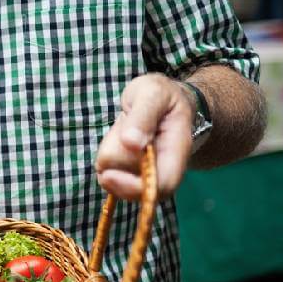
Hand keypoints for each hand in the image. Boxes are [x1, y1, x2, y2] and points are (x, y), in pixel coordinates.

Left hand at [95, 73, 193, 200]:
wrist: (162, 99)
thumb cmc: (160, 95)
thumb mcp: (153, 94)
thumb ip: (144, 115)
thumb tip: (131, 143)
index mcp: (177, 151)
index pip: (162, 185)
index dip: (135, 187)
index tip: (108, 174)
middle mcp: (164, 168)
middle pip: (132, 185)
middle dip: (115, 162)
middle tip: (120, 132)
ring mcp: (148, 172)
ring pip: (116, 177)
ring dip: (109, 156)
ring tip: (122, 131)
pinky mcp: (133, 171)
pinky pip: (109, 172)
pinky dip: (105, 159)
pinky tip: (115, 141)